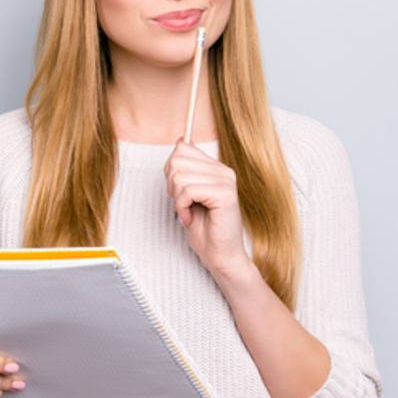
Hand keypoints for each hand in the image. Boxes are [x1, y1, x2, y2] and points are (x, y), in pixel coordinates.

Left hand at [164, 138, 252, 282]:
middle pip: (178, 159)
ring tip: (187, 213)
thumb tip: (181, 141)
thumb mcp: (188, 194)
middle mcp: (224, 171)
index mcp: (216, 168)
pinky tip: (190, 218)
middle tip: (181, 204)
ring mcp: (226, 181)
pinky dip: (182, 207)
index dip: (170, 170)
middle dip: (171, 185)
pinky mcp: (225, 195)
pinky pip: (189, 191)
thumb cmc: (204, 230)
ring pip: (181, 177)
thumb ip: (185, 170)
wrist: (220, 256)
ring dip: (177, 200)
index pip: (182, 148)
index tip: (177, 191)